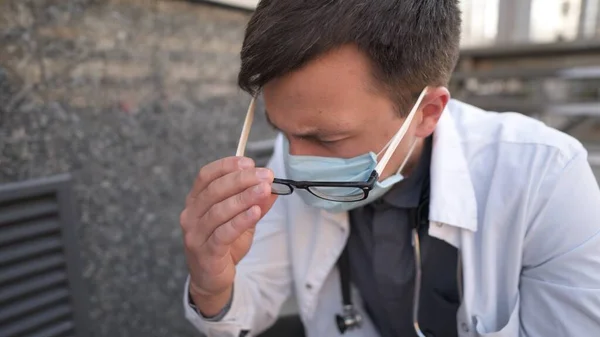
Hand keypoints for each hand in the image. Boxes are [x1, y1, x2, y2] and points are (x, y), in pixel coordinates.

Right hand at [180, 156, 277, 315]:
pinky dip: (240, 221)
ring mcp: (195, 234)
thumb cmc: (224, 244)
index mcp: (196, 201)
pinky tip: (255, 212)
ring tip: (264, 190)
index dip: (227, 166)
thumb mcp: (243, 219)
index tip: (249, 162)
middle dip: (242, 180)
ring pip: (219, 211)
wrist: (211, 279)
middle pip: (214, 190)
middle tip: (265, 175)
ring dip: (244, 197)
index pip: (206, 175)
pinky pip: (223, 233)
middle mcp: (191, 215)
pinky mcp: (205, 252)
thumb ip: (256, 202)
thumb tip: (273, 186)